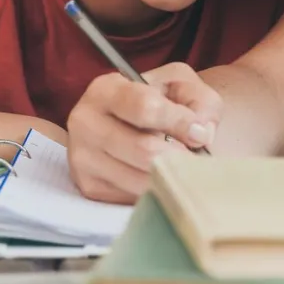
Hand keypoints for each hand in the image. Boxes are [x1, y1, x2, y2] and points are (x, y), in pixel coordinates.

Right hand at [66, 63, 219, 203]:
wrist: (136, 124)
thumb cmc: (161, 101)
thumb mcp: (182, 86)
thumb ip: (199, 102)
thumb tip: (200, 134)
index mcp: (105, 90)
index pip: (145, 108)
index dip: (179, 122)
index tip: (199, 132)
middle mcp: (85, 122)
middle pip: (143, 149)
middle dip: (178, 155)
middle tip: (194, 155)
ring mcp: (83, 157)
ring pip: (140, 179)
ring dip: (170, 176)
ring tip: (180, 166)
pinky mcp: (89, 187)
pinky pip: (132, 198)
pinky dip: (155, 190)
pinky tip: (160, 177)